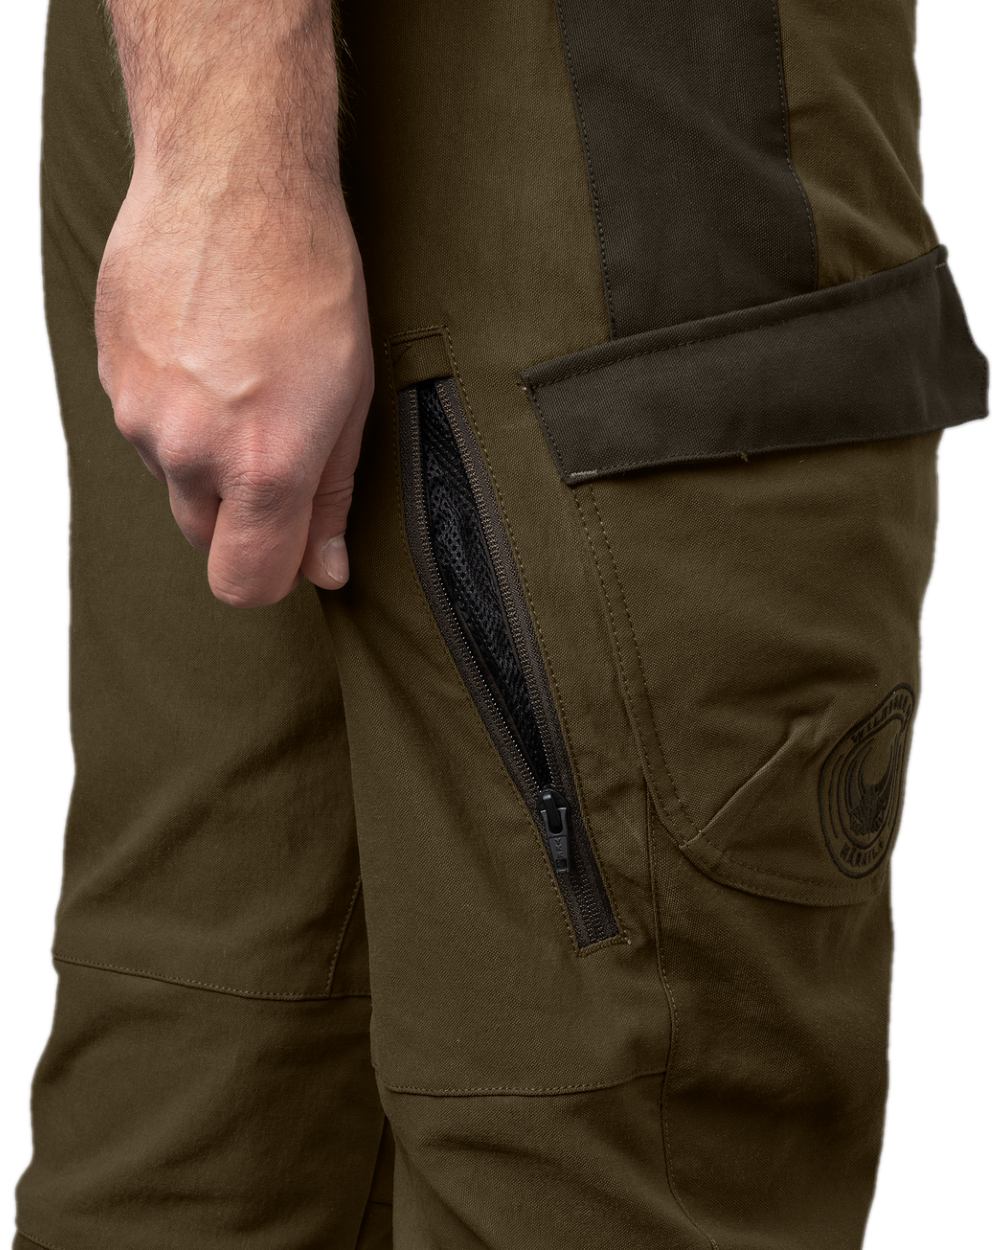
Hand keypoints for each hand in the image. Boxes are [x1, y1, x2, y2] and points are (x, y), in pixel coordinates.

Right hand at [95, 168, 373, 606]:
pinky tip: (206, 356)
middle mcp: (191, 452)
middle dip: (243, 517)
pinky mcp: (110, 379)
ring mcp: (140, 416)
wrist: (232, 180)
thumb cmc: (310, 281)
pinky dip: (175, 412)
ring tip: (243, 381)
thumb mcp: (351, 398)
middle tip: (277, 445)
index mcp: (264, 466)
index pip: (246, 583)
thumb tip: (324, 569)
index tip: (292, 549)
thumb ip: (331, 497)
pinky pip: (145, 430)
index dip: (273, 576)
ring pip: (175, 480)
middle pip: (207, 539)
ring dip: (207, 457)